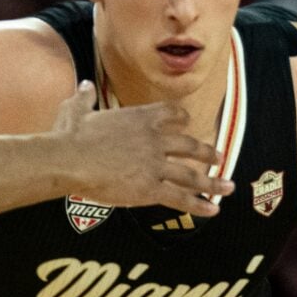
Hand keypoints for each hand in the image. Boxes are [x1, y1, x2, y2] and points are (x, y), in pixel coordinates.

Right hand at [54, 82, 227, 215]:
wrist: (70, 159)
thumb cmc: (69, 136)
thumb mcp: (76, 109)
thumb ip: (85, 97)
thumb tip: (84, 85)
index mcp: (140, 118)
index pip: (171, 113)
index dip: (182, 119)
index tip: (188, 124)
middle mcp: (155, 139)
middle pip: (189, 145)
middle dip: (206, 153)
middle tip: (218, 158)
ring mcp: (155, 164)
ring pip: (191, 175)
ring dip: (212, 182)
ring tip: (226, 187)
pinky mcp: (150, 188)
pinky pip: (180, 198)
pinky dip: (198, 205)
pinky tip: (212, 210)